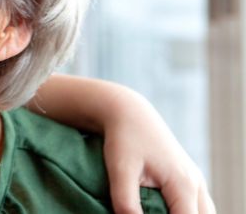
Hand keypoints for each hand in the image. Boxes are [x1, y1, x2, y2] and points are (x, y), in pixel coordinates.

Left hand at [29, 74, 214, 213]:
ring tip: (156, 209)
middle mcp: (196, 184)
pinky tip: (162, 209)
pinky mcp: (188, 179)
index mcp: (183, 184)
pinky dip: (185, 212)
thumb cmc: (123, 139)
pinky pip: (196, 207)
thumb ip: (126, 202)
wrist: (129, 113)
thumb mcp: (119, 170)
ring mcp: (195, 181)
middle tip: (149, 211)